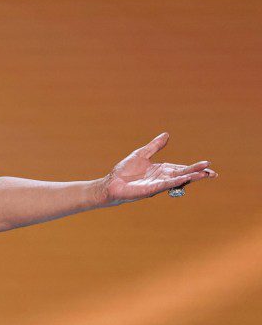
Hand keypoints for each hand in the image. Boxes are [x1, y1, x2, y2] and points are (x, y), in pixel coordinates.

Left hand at [99, 132, 217, 205]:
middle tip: (212, 172)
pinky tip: (184, 179)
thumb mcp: (141, 154)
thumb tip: (167, 134)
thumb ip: (154, 146)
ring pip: (177, 180)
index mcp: (161, 170)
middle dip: (197, 173)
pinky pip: (164, 185)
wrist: (111, 183)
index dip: (194, 167)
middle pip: (183, 174)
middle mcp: (162, 178)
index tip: (208, 165)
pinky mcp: (150, 189)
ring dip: (190, 177)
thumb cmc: (124, 171)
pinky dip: (175, 182)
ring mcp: (157, 184)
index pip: (181, 168)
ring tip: (204, 175)